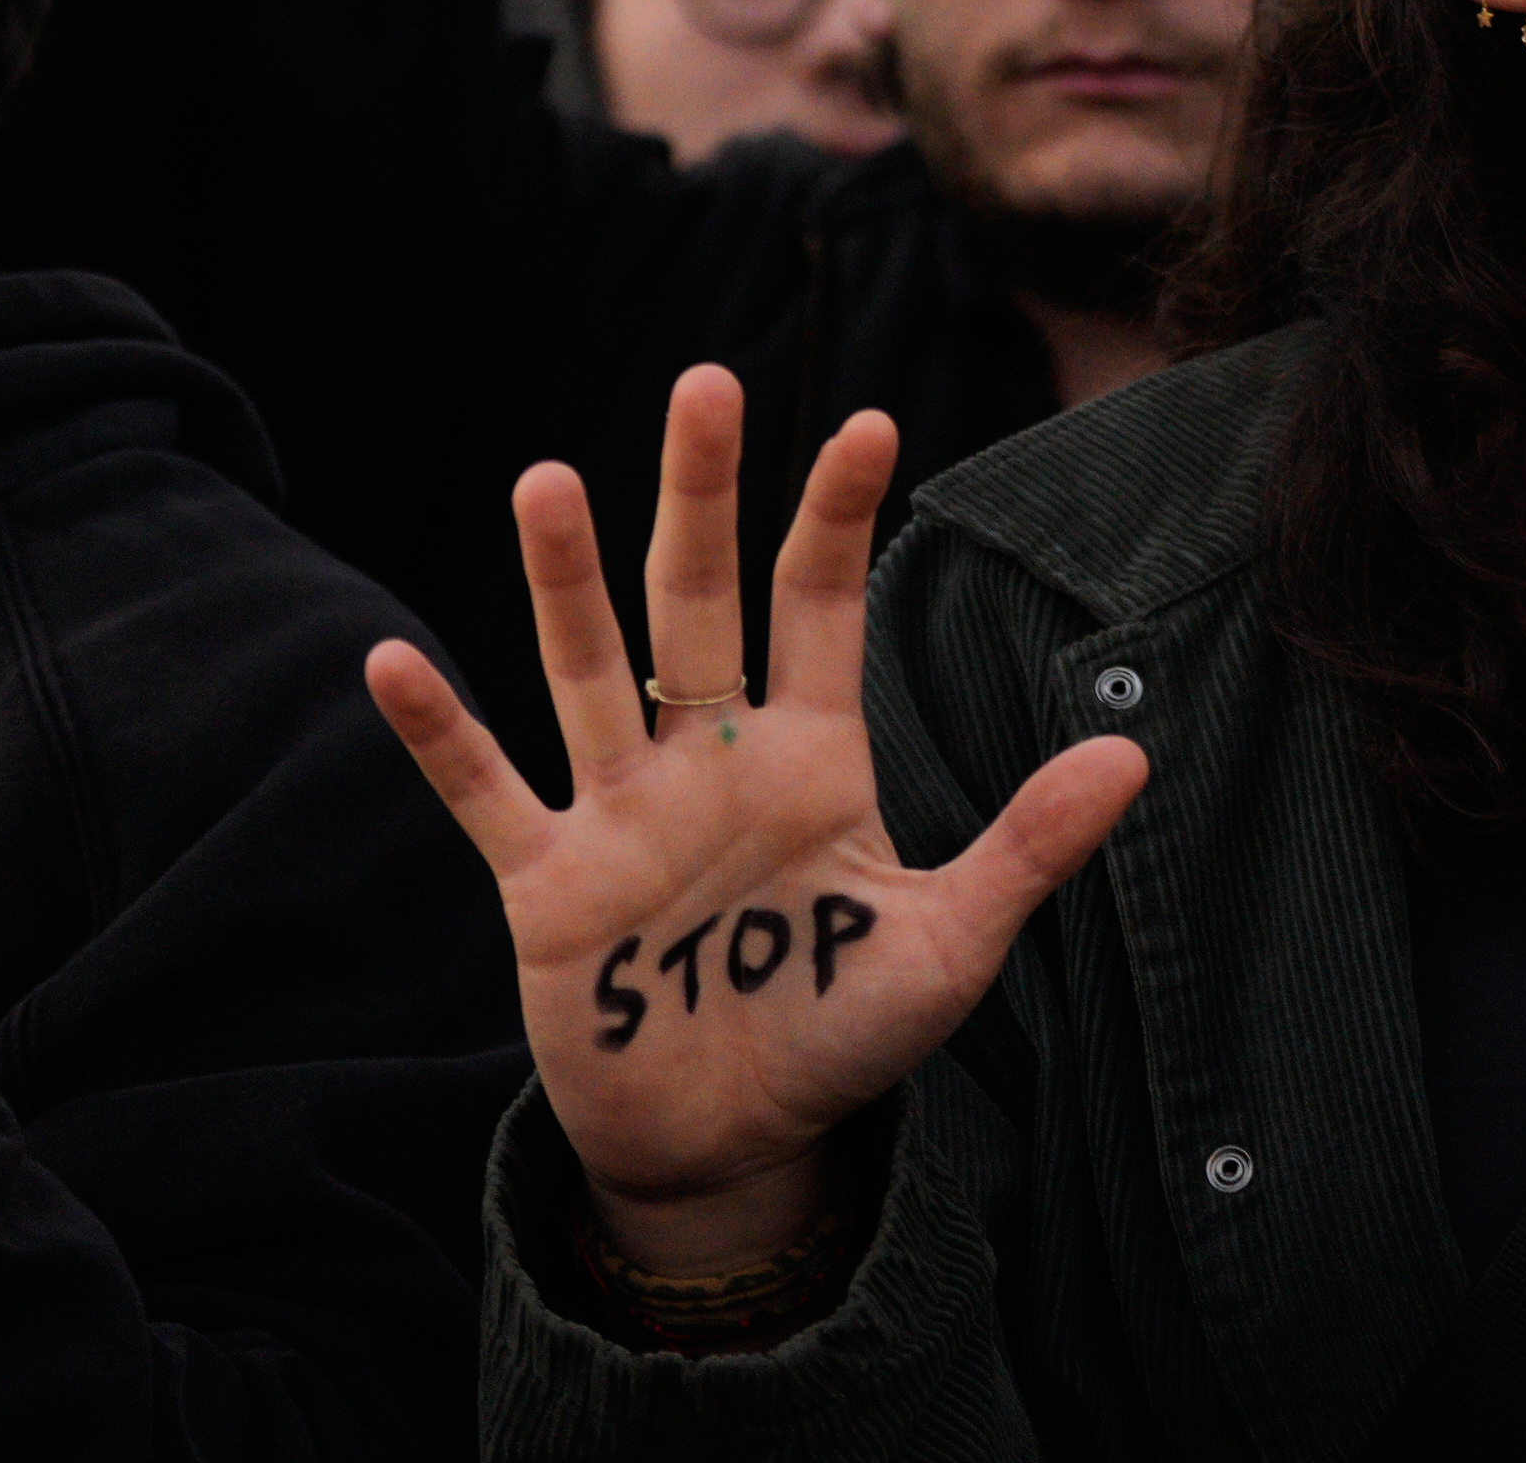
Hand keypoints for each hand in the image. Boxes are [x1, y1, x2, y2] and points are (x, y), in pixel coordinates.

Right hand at [367, 375, 1144, 1277]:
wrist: (731, 1145)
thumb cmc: (841, 1033)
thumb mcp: (949, 948)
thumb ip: (1028, 848)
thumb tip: (1135, 754)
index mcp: (811, 757)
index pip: (821, 606)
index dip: (837, 516)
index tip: (868, 422)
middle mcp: (710, 759)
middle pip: (700, 601)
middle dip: (703, 495)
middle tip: (705, 380)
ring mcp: (621, 812)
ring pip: (589, 670)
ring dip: (565, 581)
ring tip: (546, 480)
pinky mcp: (548, 884)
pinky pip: (487, 792)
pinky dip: (439, 735)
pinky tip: (390, 663)